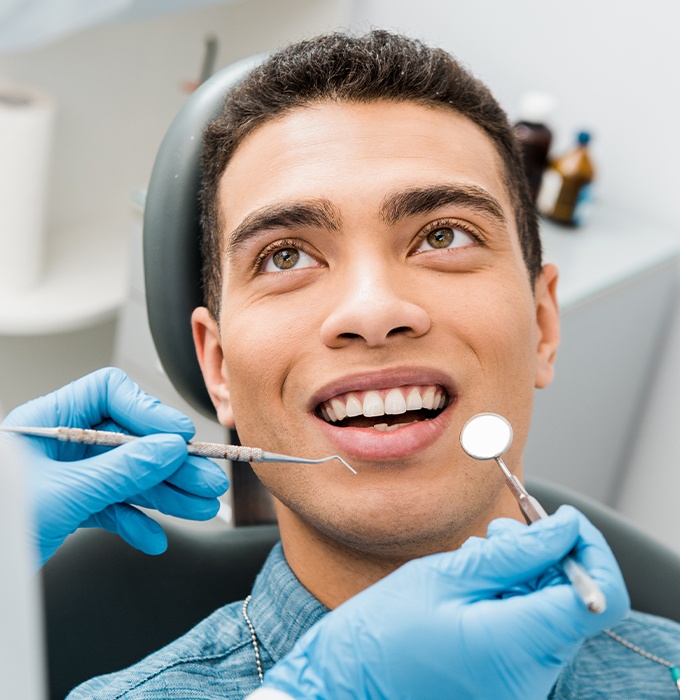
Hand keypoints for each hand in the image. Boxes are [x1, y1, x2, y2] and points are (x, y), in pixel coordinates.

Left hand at [0, 367, 228, 565]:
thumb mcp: (63, 494)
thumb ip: (121, 470)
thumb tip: (168, 449)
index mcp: (48, 421)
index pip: (110, 394)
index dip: (148, 411)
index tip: (178, 436)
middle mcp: (61, 444)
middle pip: (130, 439)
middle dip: (169, 463)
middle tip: (204, 479)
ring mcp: (68, 475)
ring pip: (128, 475)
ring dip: (165, 493)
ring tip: (198, 507)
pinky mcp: (71, 505)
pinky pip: (113, 506)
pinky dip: (135, 522)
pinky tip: (153, 537)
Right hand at [260, 506, 629, 699]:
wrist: (347, 685)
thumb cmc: (382, 634)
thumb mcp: (445, 576)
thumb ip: (514, 554)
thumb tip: (565, 528)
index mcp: (517, 648)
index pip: (600, 597)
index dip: (587, 549)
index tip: (559, 521)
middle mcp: (531, 677)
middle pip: (573, 599)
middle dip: (543, 556)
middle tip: (496, 537)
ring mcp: (519, 685)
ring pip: (549, 611)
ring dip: (522, 575)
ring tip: (473, 563)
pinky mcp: (506, 683)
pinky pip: (528, 630)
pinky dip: (509, 598)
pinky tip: (471, 588)